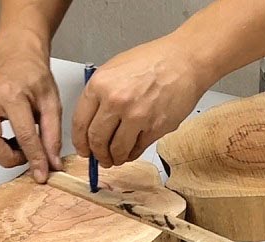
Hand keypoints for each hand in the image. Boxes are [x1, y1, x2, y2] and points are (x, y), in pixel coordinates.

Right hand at [0, 51, 62, 181]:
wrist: (16, 57)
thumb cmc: (34, 75)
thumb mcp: (52, 103)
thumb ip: (53, 136)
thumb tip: (52, 163)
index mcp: (11, 94)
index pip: (23, 135)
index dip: (34, 158)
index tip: (42, 173)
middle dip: (9, 159)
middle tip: (27, 156)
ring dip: (3, 154)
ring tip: (21, 145)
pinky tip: (11, 138)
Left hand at [72, 35, 208, 166]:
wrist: (184, 61)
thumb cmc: (154, 60)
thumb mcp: (116, 68)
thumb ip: (101, 93)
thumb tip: (93, 120)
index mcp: (101, 85)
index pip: (80, 123)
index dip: (80, 141)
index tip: (83, 149)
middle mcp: (116, 101)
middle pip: (97, 140)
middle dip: (97, 154)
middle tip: (99, 158)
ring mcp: (136, 116)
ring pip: (117, 149)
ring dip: (115, 158)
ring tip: (116, 158)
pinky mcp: (155, 128)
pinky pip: (138, 148)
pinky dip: (132, 154)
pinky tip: (131, 151)